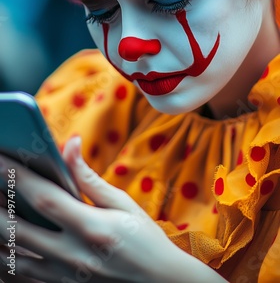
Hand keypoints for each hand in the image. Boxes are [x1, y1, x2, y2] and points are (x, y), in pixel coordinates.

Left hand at [0, 137, 175, 282]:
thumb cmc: (144, 238)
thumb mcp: (122, 203)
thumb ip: (89, 177)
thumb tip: (70, 143)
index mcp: (93, 227)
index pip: (45, 198)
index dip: (17, 177)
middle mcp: (74, 255)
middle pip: (18, 230)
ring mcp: (65, 278)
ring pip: (13, 258)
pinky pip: (21, 279)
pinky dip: (5, 262)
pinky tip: (2, 244)